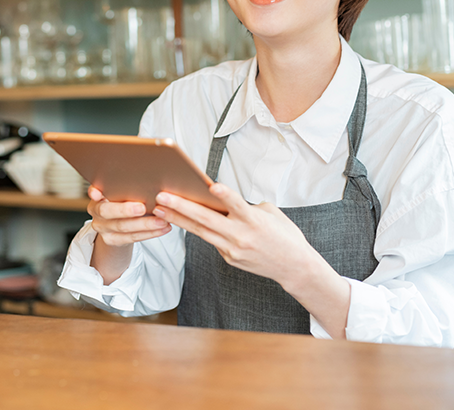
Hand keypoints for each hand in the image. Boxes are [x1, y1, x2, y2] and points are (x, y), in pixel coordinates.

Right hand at [87, 186, 171, 247]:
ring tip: (162, 220)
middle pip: (108, 212)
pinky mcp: (113, 240)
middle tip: (143, 207)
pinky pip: (133, 238)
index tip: (97, 193)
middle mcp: (96, 213)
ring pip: (124, 228)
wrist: (115, 225)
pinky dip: (150, 233)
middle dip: (125, 210)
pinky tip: (163, 228)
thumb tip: (143, 171)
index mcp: (97, 197)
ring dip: (146, 224)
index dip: (95, 193)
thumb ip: (123, 184)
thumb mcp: (119, 191)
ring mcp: (103, 229)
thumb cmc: (122, 201)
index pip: (94, 193)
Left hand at [152, 184, 319, 288]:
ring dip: (178, 219)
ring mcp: (233, 249)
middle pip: (207, 220)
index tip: (212, 186)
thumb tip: (224, 202)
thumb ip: (247, 206)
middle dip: (182, 207)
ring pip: (201, 232)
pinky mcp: (229, 258)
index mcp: (255, 221)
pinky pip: (211, 240)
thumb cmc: (285, 236)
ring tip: (159, 209)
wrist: (294, 267)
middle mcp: (241, 236)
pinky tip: (179, 219)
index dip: (225, 196)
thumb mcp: (271, 213)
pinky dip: (196, 229)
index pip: (237, 205)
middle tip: (162, 197)